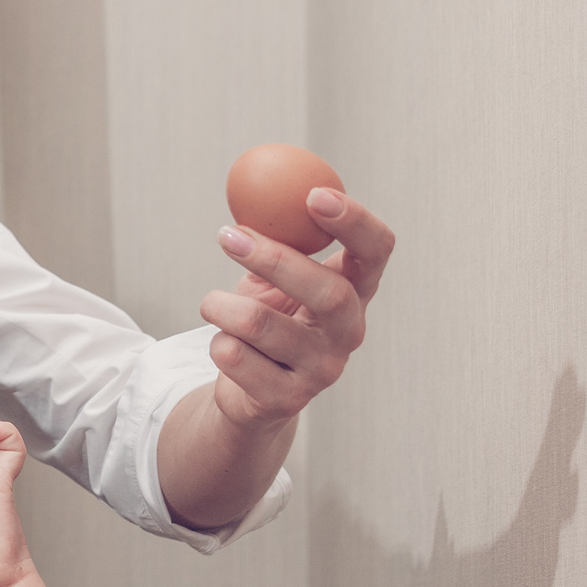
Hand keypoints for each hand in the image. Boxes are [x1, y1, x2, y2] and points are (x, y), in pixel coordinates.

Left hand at [202, 188, 394, 430]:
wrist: (246, 391)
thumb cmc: (265, 319)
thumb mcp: (271, 277)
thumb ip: (274, 238)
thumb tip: (251, 186)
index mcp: (355, 291)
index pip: (376, 250)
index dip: (354, 221)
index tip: (313, 194)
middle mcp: (349, 332)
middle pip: (330, 292)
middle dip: (275, 259)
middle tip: (229, 235)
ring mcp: (323, 370)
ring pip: (262, 326)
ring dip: (221, 306)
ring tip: (210, 303)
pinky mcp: (286, 400)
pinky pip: (235, 357)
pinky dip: (216, 343)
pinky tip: (223, 347)